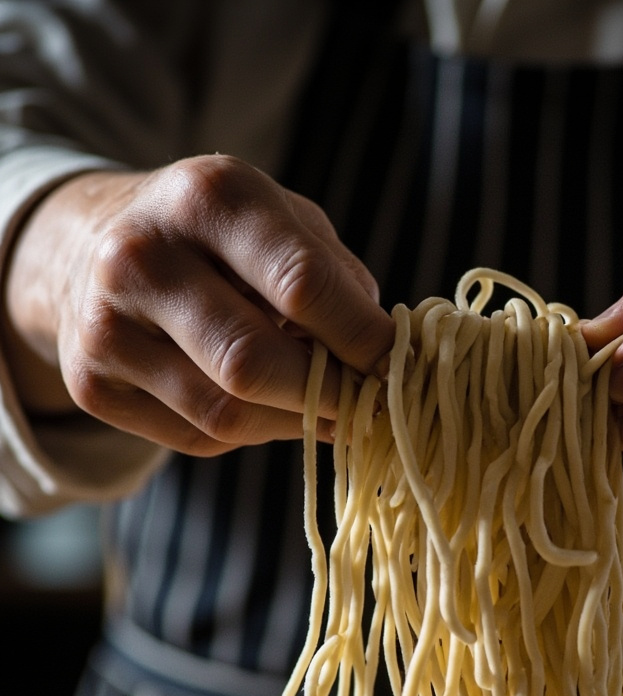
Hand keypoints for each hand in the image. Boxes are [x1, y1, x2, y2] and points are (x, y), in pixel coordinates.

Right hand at [2, 154, 394, 453]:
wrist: (91, 244)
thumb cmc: (219, 236)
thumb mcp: (282, 220)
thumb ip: (337, 280)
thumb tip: (384, 361)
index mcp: (207, 198)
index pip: (302, 284)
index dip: (362, 338)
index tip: (399, 366)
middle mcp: (141, 256)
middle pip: (255, 361)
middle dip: (329, 393)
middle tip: (368, 403)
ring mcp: (105, 324)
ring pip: (228, 413)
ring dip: (293, 420)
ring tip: (323, 403)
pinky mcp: (91, 382)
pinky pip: (199, 436)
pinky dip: (250, 432)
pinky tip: (263, 404)